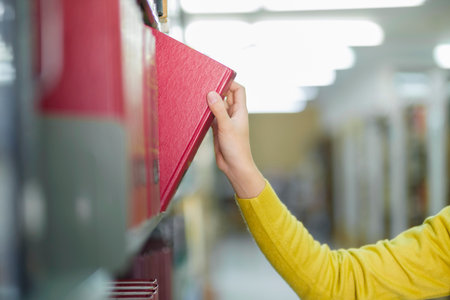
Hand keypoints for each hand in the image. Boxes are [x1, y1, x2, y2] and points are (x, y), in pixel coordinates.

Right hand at [207, 81, 264, 197]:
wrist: (235, 167)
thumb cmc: (236, 148)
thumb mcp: (226, 127)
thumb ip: (218, 110)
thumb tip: (211, 93)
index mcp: (240, 111)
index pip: (238, 90)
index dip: (230, 83)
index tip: (217, 79)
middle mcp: (233, 114)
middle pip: (226, 96)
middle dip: (217, 90)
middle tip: (203, 85)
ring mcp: (225, 121)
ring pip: (217, 106)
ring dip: (209, 102)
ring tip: (196, 96)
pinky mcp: (217, 129)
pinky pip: (211, 116)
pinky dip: (205, 113)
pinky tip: (196, 110)